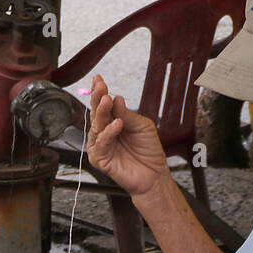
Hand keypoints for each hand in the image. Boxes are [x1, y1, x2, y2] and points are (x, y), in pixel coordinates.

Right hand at [87, 74, 169, 198]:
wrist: (155, 174)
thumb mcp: (142, 127)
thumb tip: (115, 98)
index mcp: (113, 122)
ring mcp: (101, 146)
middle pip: (97, 113)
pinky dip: (108, 134)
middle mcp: (104, 133)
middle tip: (101, 87)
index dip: (99, 92)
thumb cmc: (149, 151)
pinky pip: (101, 144)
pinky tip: (117, 124)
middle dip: (98, 98)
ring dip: (102, 112)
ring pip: (96, 126)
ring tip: (108, 100)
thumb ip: (128, 114)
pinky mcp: (100, 159)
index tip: (98, 79)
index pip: (103, 105)